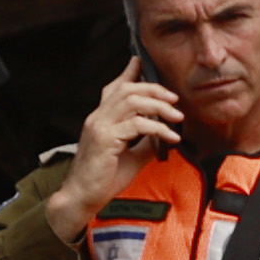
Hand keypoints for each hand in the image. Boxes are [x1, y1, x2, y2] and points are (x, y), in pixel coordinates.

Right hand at [66, 69, 184, 210]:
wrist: (83, 197)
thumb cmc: (104, 178)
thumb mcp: (131, 155)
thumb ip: (146, 141)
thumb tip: (165, 136)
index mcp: (101, 118)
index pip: (115, 87)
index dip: (129, 72)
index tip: (142, 62)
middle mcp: (98, 117)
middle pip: (128, 89)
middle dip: (155, 90)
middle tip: (174, 100)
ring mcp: (99, 126)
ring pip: (132, 101)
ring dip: (159, 106)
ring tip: (177, 117)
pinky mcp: (105, 139)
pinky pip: (136, 124)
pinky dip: (158, 128)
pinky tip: (170, 136)